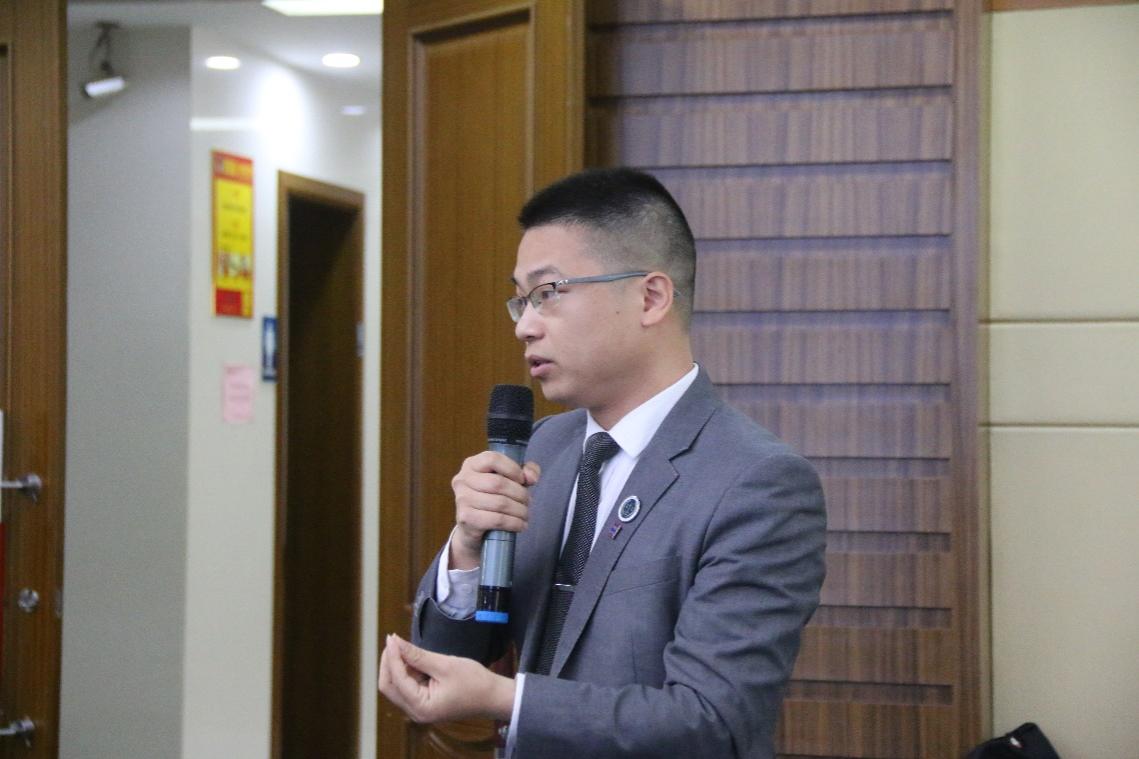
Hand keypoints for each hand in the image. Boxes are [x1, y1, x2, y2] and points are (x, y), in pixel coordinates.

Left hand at [378, 634, 514, 722]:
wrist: (493, 697)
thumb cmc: (474, 682)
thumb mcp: (445, 665)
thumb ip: (417, 656)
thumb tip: (395, 643)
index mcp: (420, 707)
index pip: (395, 679)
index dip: (392, 656)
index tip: (392, 636)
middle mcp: (415, 713)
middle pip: (389, 686)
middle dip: (390, 663)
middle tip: (395, 641)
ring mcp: (419, 710)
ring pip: (396, 686)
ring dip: (398, 666)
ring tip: (407, 648)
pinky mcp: (424, 704)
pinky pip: (407, 687)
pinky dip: (407, 672)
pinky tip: (415, 659)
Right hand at [450, 452, 539, 569]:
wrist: (472, 526)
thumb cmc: (492, 497)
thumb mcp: (510, 479)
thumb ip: (525, 471)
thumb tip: (531, 477)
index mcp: (472, 464)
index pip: (492, 459)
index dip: (512, 469)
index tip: (523, 480)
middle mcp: (463, 479)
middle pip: (498, 483)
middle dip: (520, 494)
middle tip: (528, 502)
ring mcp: (462, 499)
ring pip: (500, 503)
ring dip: (519, 510)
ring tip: (525, 514)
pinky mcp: (466, 518)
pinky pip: (496, 520)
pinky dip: (514, 523)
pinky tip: (520, 525)